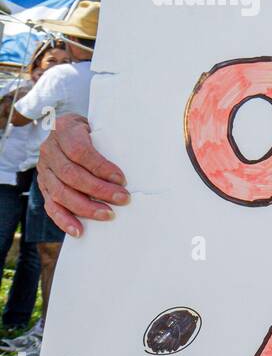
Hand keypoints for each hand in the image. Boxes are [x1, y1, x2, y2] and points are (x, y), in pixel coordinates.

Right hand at [35, 114, 128, 237]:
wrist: (65, 129)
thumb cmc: (91, 129)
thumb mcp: (99, 124)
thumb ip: (113, 137)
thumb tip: (143, 160)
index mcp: (64, 130)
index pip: (80, 151)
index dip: (100, 167)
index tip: (121, 179)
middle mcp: (49, 150)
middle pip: (71, 174)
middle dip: (98, 190)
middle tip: (123, 199)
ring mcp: (44, 169)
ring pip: (60, 192)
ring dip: (85, 207)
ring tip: (108, 214)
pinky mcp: (43, 186)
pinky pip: (50, 205)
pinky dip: (64, 220)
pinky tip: (79, 231)